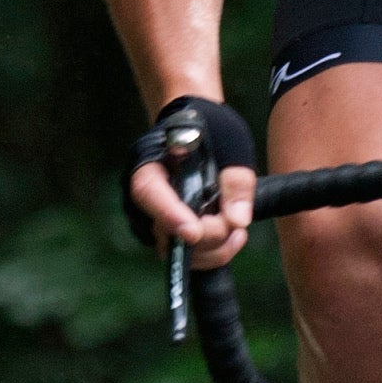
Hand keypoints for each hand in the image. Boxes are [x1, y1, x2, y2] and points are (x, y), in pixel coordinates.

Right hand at [123, 92, 257, 267]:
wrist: (201, 129)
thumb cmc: (213, 129)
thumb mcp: (231, 142)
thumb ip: (236, 178)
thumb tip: (237, 220)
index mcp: (148, 162)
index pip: (148, 192)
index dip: (168, 215)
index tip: (193, 232)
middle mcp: (142, 195)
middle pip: (162, 230)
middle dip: (205, 235)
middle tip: (236, 224)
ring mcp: (152, 218)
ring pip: (175, 250)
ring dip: (212, 248)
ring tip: (239, 231)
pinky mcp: (169, 234)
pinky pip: (185, 254)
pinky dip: (211, 252)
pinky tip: (234, 236)